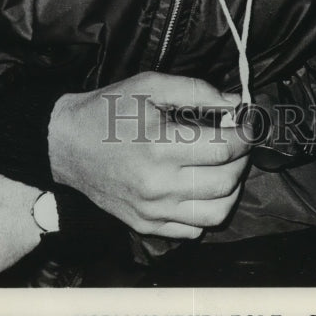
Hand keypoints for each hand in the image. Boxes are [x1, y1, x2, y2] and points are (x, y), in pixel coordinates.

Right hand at [49, 73, 248, 239]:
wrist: (66, 144)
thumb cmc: (109, 110)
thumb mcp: (149, 85)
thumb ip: (195, 91)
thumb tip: (234, 103)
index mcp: (160, 146)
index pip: (223, 149)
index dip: (245, 134)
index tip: (249, 123)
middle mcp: (158, 185)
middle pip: (226, 181)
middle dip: (242, 158)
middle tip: (237, 141)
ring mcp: (152, 211)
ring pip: (216, 213)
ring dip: (231, 188)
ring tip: (225, 167)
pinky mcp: (145, 225)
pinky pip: (193, 230)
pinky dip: (208, 211)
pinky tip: (201, 187)